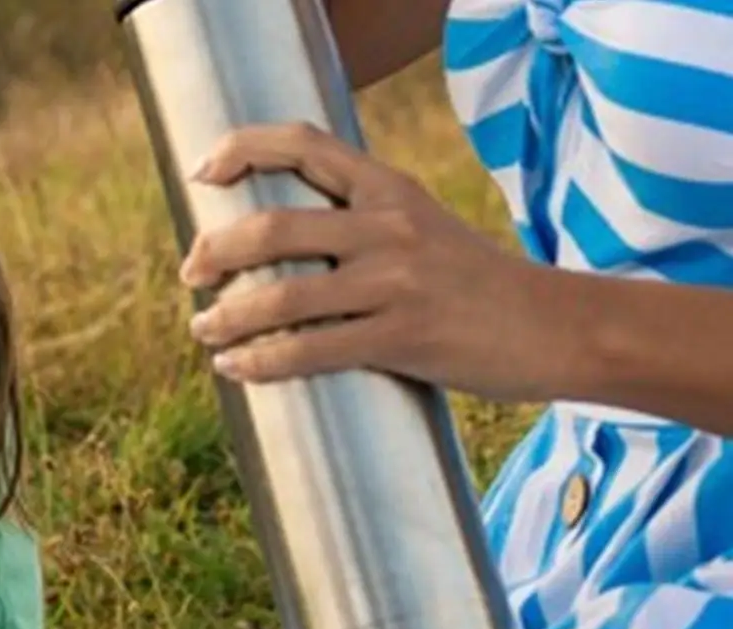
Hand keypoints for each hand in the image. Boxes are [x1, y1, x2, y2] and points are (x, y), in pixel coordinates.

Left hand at [181, 123, 556, 398]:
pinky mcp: (401, 337)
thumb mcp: (423, 229)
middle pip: (274, 226)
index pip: (306, 145)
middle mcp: (388, 225)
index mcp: (390, 188)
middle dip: (216, 250)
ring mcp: (395, 281)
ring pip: (283, 296)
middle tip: (189, 275)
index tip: (202, 171)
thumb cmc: (474, 286)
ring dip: (226, 317)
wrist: (552, 326)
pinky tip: (234, 369)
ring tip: (202, 330)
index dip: (244, 149)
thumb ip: (363, 226)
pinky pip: (310, 352)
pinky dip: (260, 362)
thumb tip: (282, 248)